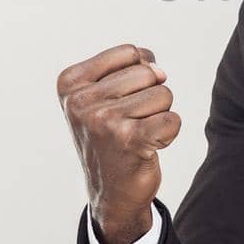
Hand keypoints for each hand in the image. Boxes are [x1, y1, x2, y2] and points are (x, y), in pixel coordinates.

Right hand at [57, 43, 180, 243]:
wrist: (111, 191)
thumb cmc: (111, 135)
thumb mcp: (104, 94)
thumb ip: (133, 67)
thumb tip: (160, 71)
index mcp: (70, 82)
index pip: (130, 53)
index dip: (138, 74)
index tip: (119, 101)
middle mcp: (81, 101)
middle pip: (148, 73)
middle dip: (150, 96)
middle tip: (130, 122)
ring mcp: (103, 120)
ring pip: (163, 94)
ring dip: (158, 115)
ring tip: (136, 135)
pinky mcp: (129, 140)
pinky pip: (172, 119)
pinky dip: (169, 133)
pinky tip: (147, 147)